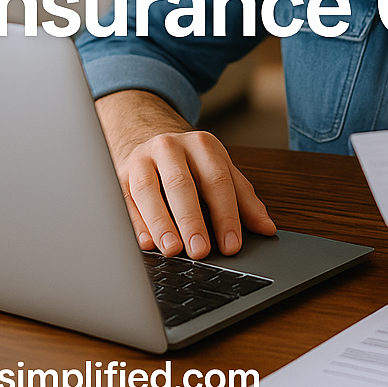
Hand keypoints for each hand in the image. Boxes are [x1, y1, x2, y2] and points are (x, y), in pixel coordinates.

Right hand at [95, 89, 276, 258]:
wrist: (149, 136)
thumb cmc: (190, 162)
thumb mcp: (221, 171)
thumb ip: (244, 199)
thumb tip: (267, 229)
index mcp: (202, 145)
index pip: (217, 180)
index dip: (226, 214)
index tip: (231, 244)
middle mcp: (170, 148)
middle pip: (181, 184)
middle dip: (192, 219)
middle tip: (201, 250)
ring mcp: (142, 159)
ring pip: (148, 190)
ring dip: (161, 222)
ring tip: (173, 249)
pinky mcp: (119, 174)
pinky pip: (124, 199)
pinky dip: (135, 223)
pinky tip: (146, 243)